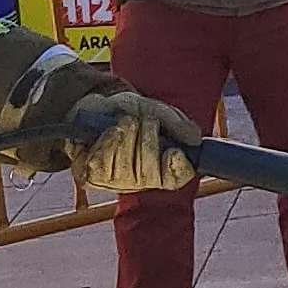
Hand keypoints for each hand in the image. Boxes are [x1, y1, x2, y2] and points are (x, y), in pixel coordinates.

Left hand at [70, 89, 200, 193]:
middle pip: (149, 170)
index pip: (176, 178)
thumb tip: (195, 140)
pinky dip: (108, 139)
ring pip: (125, 164)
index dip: (177, 168)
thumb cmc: (128, 112)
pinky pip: (103, 161)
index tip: (174, 151)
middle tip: (143, 120)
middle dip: (147, 136)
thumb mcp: (156, 110)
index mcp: (162, 167)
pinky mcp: (92, 176)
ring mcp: (115, 181)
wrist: (94, 107)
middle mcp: (140, 180)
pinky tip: (108, 130)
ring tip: (123, 122)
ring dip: (126, 133)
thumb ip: (176, 125)